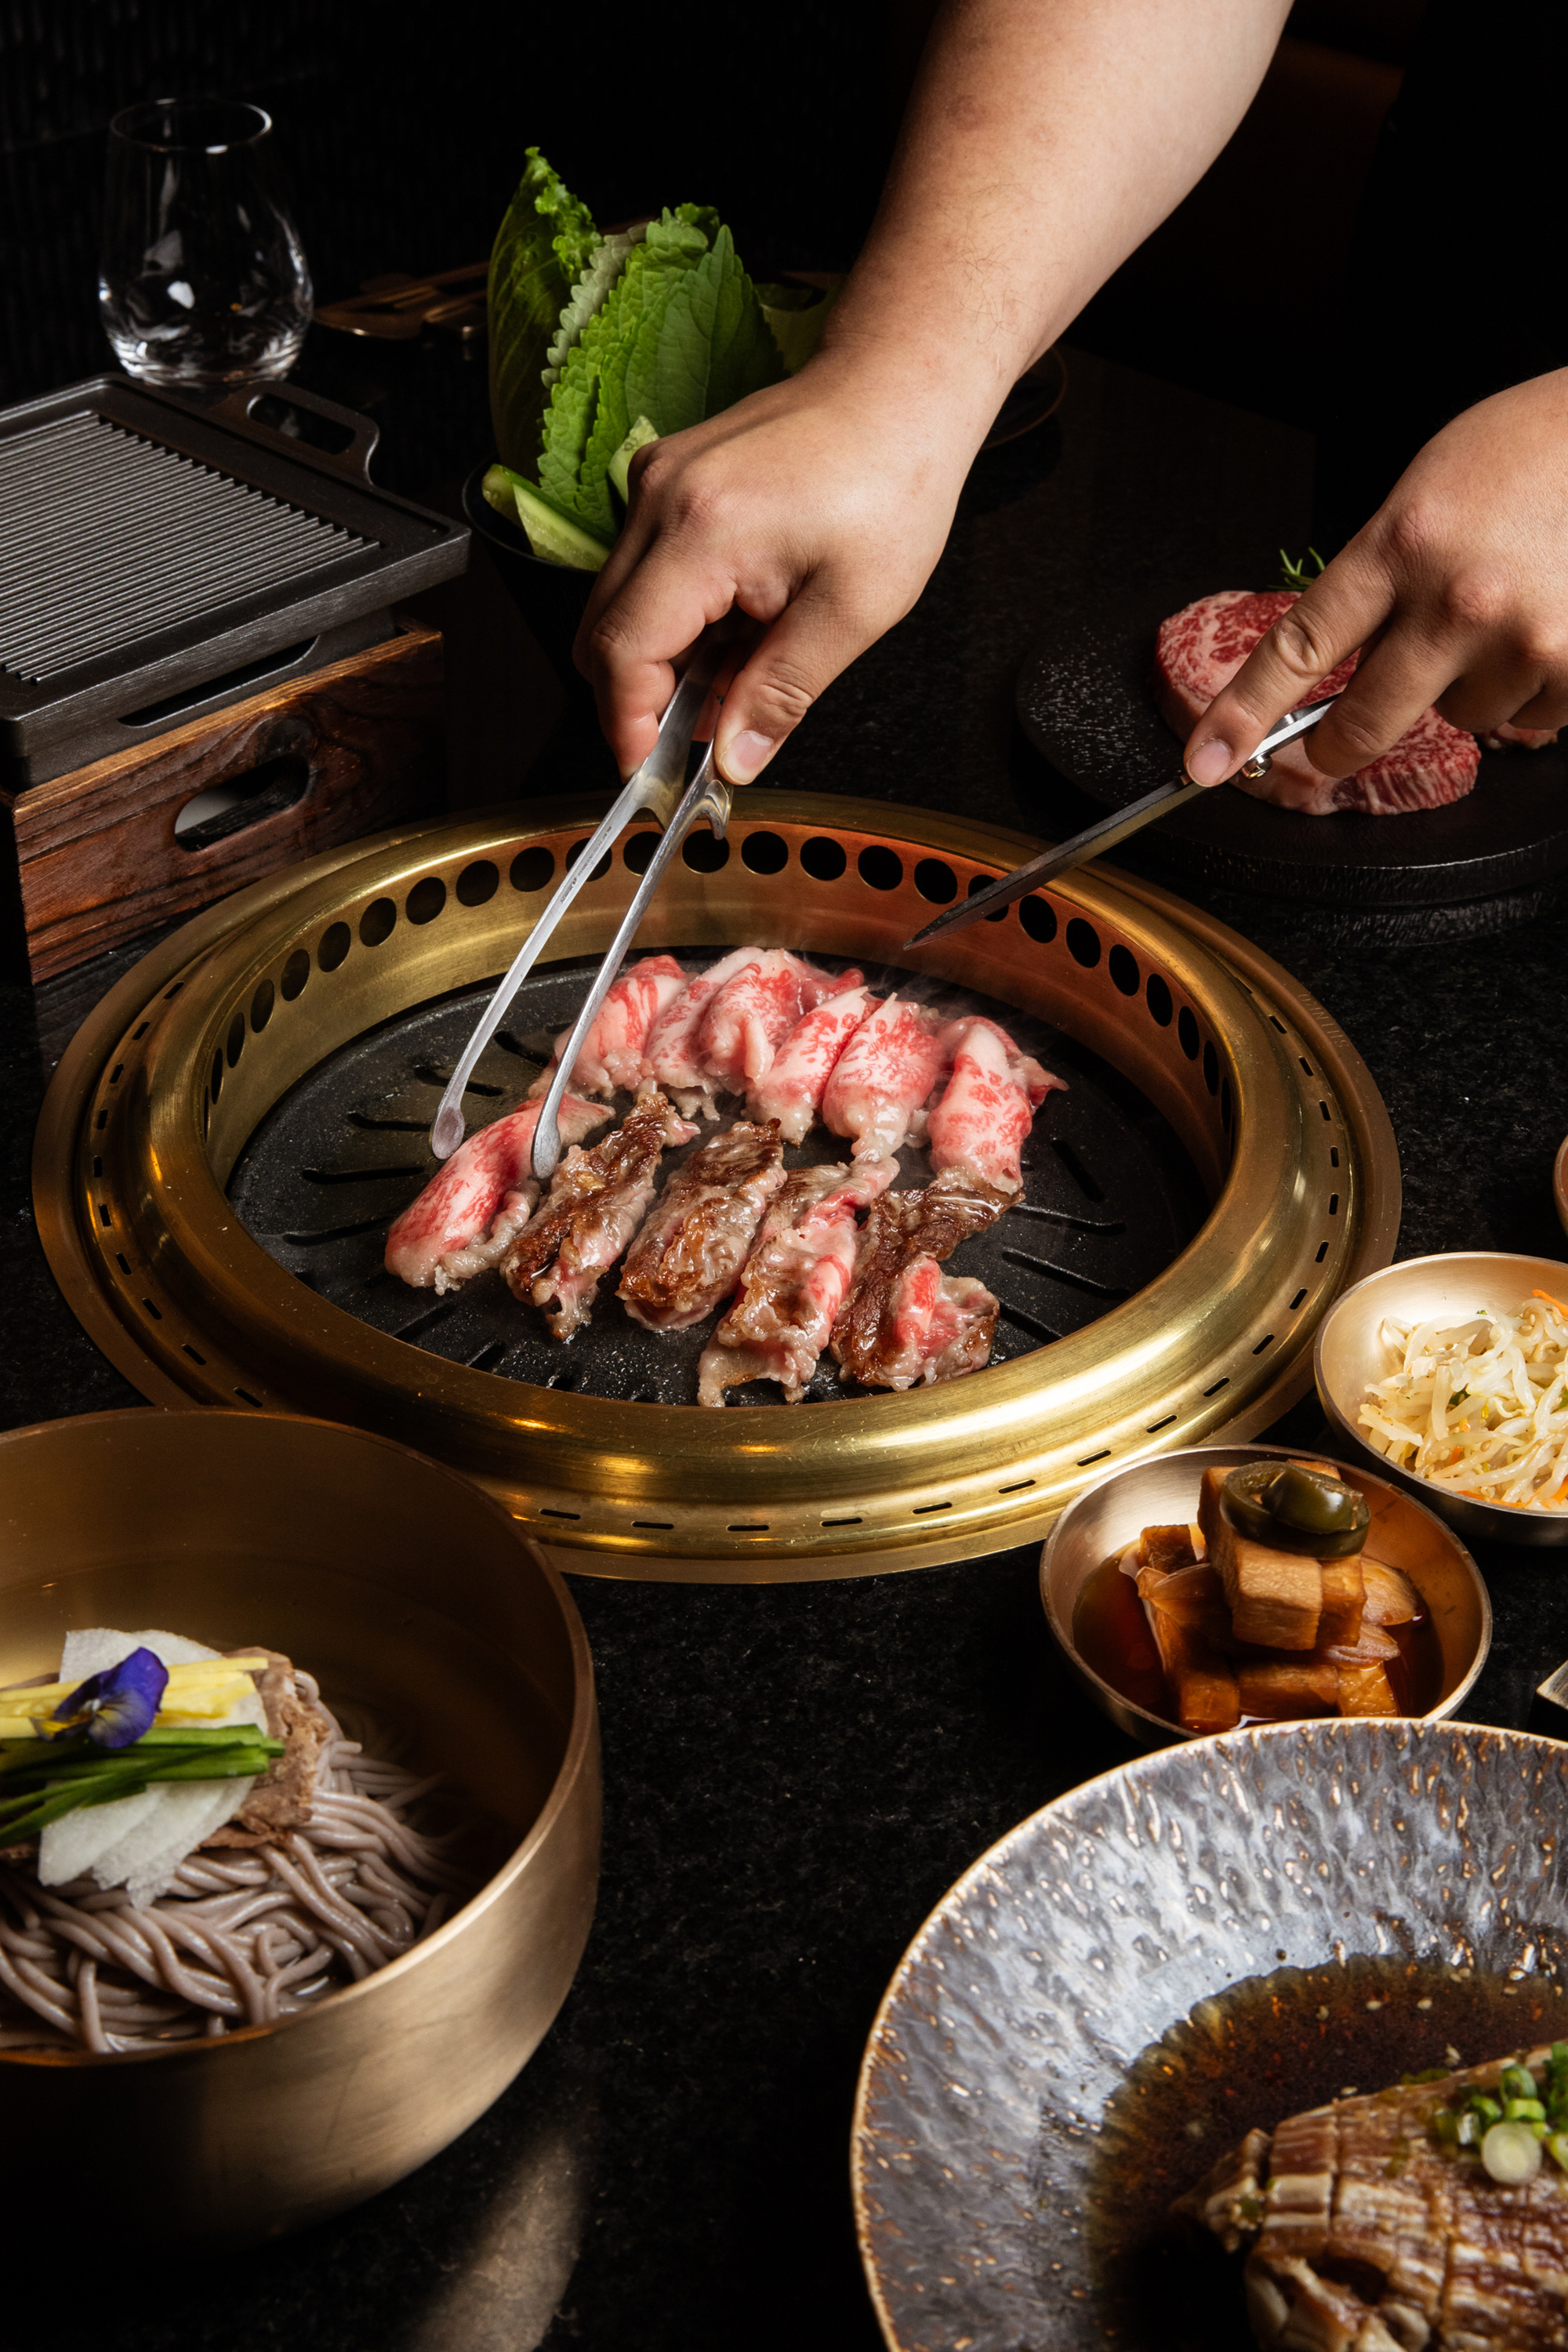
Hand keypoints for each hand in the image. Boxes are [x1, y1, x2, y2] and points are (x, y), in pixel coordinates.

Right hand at [573, 354, 973, 784]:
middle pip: (602, 633)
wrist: (895, 390)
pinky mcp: (665, 480)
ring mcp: (655, 483)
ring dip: (666, 658)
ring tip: (744, 666)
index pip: (622, 652)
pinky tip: (740, 621)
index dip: (628, 725)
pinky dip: (678, 616)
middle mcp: (659, 500)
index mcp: (702, 532)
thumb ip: (783, 694)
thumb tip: (733, 760)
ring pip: (619, 606)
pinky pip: (644, 571)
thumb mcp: (854, 611)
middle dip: (643, 699)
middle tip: (709, 733)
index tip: (651, 772)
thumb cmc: (891, 481)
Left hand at [1183, 368, 1567, 784]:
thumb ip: (1376, 578)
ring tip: (1506, 612)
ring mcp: (1520, 641)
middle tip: (1334, 739)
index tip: (1206, 761)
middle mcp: (1457, 600)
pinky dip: (1530, 688)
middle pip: (1361, 723)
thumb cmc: (1522, 456)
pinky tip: (1546, 625)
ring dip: (1467, 685)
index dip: (1244, 713)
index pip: (1300, 646)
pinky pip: (1525, 720)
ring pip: (1457, 717)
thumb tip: (1331, 669)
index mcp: (1402, 543)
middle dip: (1337, 744)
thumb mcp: (1424, 496)